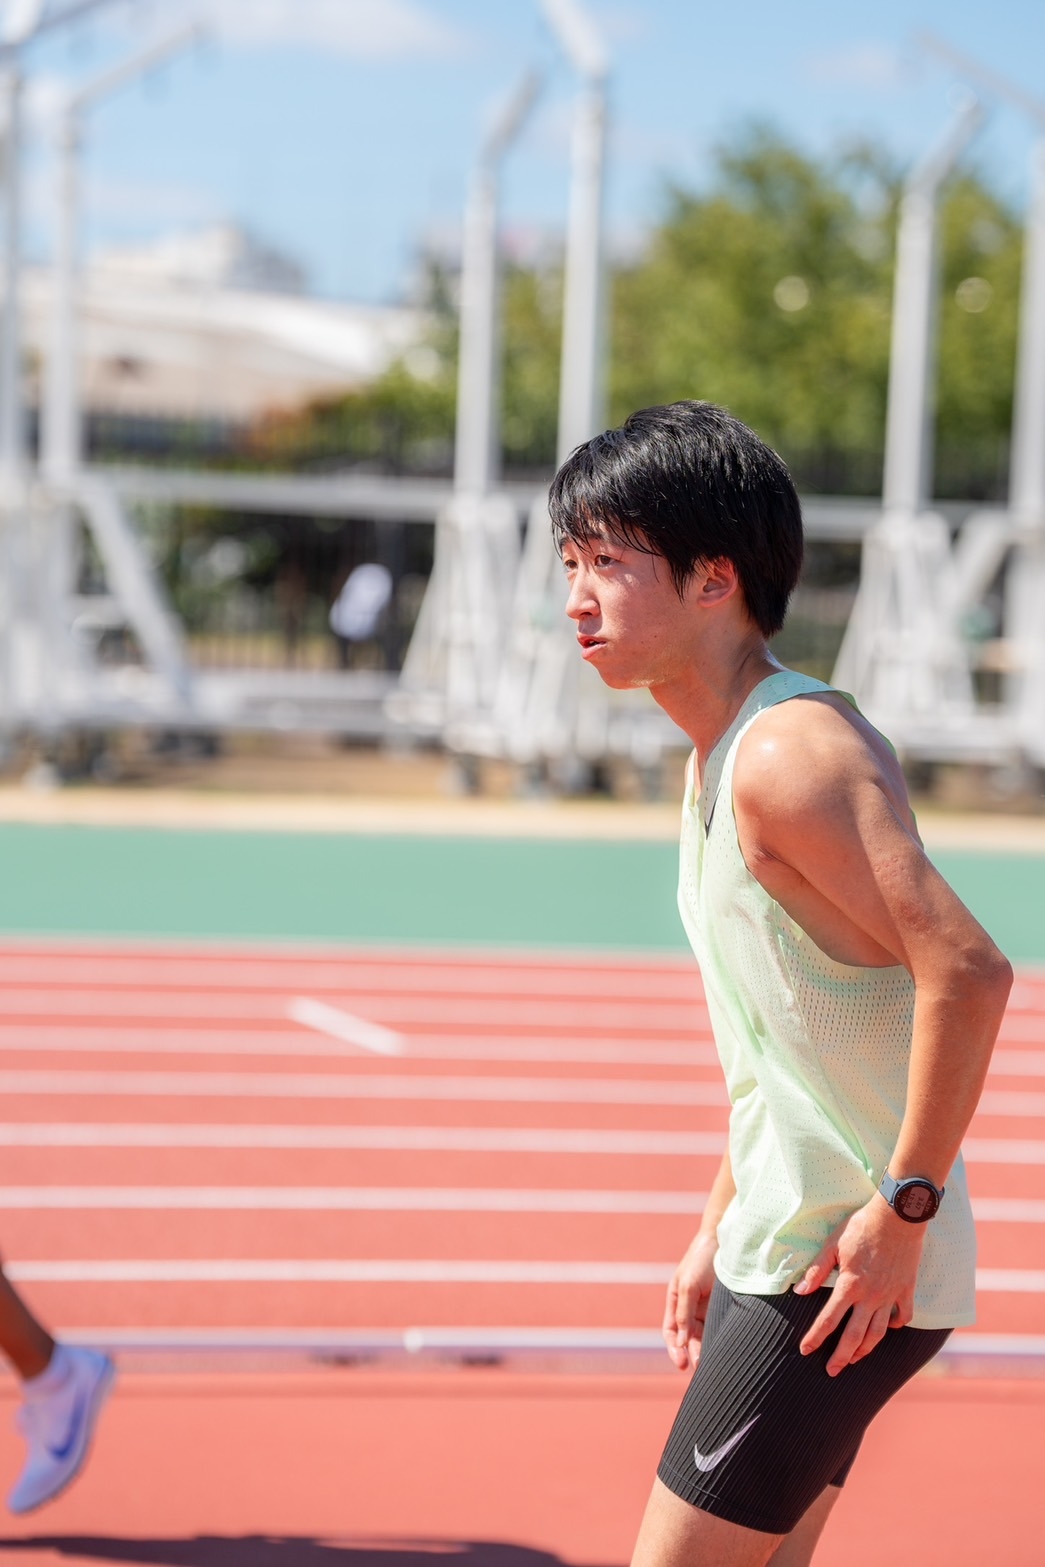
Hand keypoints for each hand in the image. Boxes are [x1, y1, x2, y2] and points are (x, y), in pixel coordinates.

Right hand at [663, 1231, 717, 1371]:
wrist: (727, 1240)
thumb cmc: (702, 1259)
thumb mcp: (689, 1285)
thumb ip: (684, 1313)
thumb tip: (680, 1342)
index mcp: (676, 1299)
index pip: (671, 1331)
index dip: (674, 1349)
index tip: (682, 1364)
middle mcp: (690, 1306)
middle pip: (688, 1337)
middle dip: (693, 1354)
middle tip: (701, 1369)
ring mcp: (708, 1307)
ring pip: (705, 1335)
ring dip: (707, 1350)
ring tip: (715, 1365)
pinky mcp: (724, 1306)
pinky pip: (720, 1327)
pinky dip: (720, 1340)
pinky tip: (725, 1350)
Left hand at [794, 1197, 925, 1375]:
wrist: (897, 1216)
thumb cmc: (861, 1226)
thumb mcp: (833, 1244)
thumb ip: (816, 1270)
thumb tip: (799, 1291)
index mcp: (850, 1286)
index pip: (829, 1319)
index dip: (815, 1337)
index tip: (805, 1350)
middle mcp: (871, 1297)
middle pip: (854, 1335)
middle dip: (841, 1356)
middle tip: (831, 1371)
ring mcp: (891, 1295)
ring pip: (879, 1332)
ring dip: (865, 1349)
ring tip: (855, 1359)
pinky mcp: (907, 1289)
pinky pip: (904, 1315)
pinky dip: (896, 1326)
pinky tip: (888, 1330)